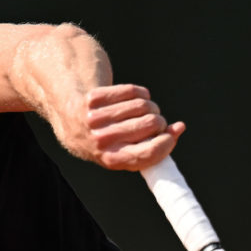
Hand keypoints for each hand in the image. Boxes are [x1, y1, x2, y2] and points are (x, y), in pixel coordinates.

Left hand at [59, 84, 184, 171]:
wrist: (71, 119)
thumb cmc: (106, 139)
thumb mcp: (124, 152)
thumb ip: (152, 146)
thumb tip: (179, 128)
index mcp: (110, 159)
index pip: (148, 153)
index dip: (167, 143)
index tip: (171, 135)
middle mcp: (100, 140)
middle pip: (151, 124)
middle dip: (158, 122)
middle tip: (152, 123)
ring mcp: (95, 118)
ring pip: (144, 105)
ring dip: (149, 107)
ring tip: (139, 112)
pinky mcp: (94, 98)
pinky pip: (133, 91)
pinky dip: (139, 94)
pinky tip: (130, 100)